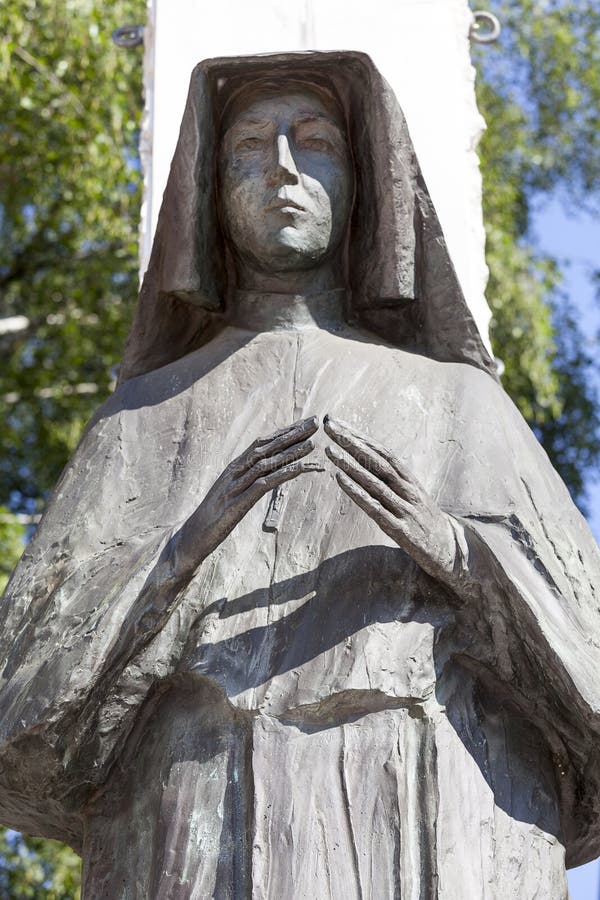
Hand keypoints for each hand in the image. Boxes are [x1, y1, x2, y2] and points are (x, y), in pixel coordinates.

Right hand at [175, 416, 320, 573]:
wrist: (192, 537)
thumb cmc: (212, 518)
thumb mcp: (230, 495)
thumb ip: (244, 482)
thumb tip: (262, 474)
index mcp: (234, 468)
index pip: (262, 443)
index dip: (284, 432)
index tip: (304, 423)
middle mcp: (235, 472)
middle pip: (266, 447)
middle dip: (292, 434)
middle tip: (316, 422)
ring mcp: (236, 486)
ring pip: (267, 462)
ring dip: (292, 452)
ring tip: (313, 442)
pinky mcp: (238, 504)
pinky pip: (264, 484)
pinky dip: (284, 473)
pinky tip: (301, 468)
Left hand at [324, 415, 457, 580]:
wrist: (450, 550)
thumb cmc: (425, 520)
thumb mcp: (413, 496)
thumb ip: (394, 480)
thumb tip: (370, 462)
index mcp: (409, 479)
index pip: (382, 451)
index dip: (361, 436)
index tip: (339, 421)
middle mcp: (407, 489)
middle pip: (376, 460)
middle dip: (351, 441)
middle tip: (329, 424)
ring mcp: (403, 508)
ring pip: (373, 481)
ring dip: (349, 464)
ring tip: (329, 449)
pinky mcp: (399, 529)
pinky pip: (374, 507)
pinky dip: (356, 492)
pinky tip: (339, 479)